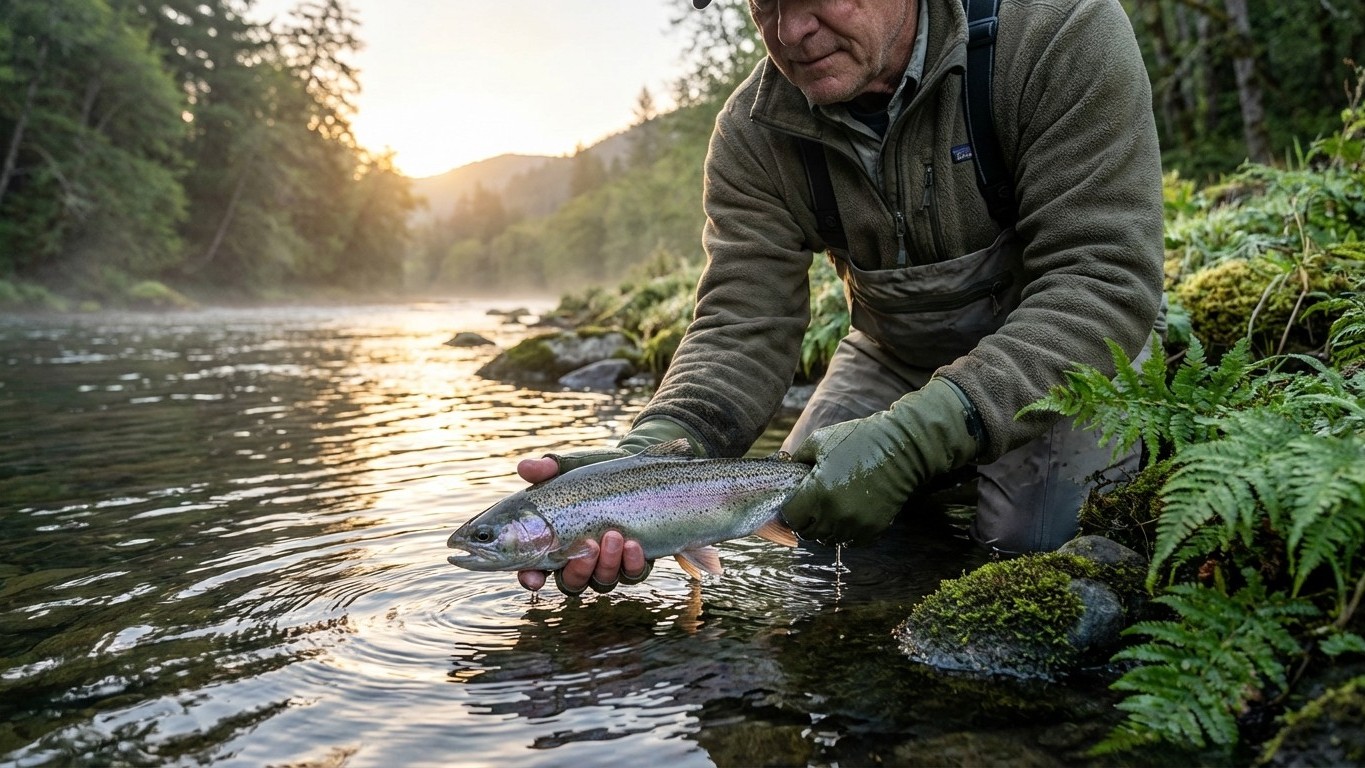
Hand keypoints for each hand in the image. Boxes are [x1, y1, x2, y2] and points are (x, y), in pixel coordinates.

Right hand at [510, 418, 697, 594]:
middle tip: (589, 544)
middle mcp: (580, 561)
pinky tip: (633, 545)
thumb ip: (546, 469)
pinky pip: (633, 574)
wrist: (635, 470)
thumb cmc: (593, 474)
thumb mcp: (570, 468)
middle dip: (579, 569)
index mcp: (556, 544)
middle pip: (572, 582)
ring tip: (614, 535)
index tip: (535, 578)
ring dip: (607, 564)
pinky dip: (633, 564)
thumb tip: (524, 468)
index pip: (536, 571)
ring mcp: (608, 564)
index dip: (531, 578)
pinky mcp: (634, 562)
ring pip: (603, 581)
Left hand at [781, 378, 979, 544]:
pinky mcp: (873, 529)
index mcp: (818, 492)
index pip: (792, 517)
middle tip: (811, 507)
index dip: (791, 510)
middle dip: (806, 521)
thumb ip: (797, 458)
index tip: (796, 501)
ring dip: (826, 528)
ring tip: (830, 510)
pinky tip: (848, 515)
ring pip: (829, 539)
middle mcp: (836, 514)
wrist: (900, 449)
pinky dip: (846, 532)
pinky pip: (851, 541)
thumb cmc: (857, 440)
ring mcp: (856, 524)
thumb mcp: (820, 441)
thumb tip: (785, 470)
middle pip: (808, 533)